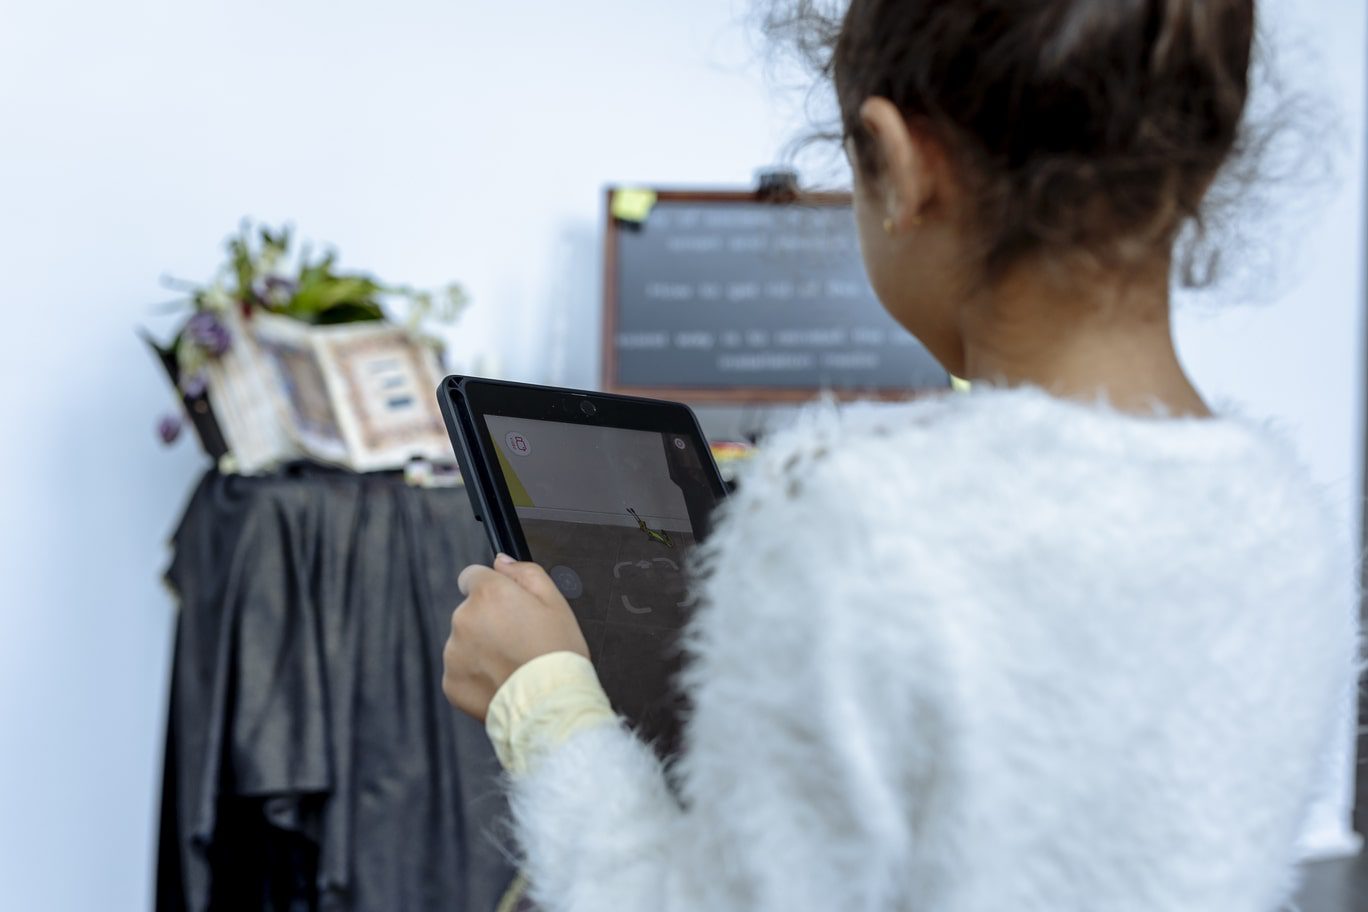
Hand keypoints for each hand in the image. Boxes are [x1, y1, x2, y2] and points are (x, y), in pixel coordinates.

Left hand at [443, 554, 589, 721]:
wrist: (550, 705)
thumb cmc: (557, 654)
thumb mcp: (555, 602)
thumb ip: (525, 573)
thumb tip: (501, 561)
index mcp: (488, 594)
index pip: (471, 576)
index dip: (491, 589)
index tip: (505, 605)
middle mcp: (464, 619)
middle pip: (469, 611)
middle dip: (489, 621)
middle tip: (519, 641)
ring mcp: (454, 653)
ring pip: (464, 642)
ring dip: (481, 649)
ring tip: (512, 665)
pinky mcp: (451, 682)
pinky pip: (461, 671)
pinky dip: (477, 676)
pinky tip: (502, 682)